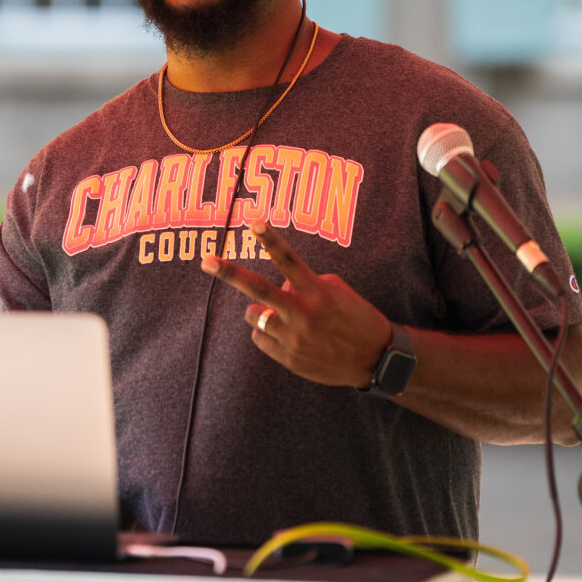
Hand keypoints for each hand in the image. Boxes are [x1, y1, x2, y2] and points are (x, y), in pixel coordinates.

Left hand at [201, 220, 392, 386]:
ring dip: (260, 311)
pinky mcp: (289, 359)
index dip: (271, 240)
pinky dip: (266, 333)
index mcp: (318, 293)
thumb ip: (306, 284)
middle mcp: (303, 314)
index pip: (289, 261)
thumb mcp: (338, 292)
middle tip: (206, 260)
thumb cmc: (357, 318)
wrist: (375, 360)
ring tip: (278, 314)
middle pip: (258, 289)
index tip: (254, 222)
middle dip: (230, 273)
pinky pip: (260, 339)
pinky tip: (285, 335)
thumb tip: (280, 287)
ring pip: (254, 316)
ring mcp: (293, 339)